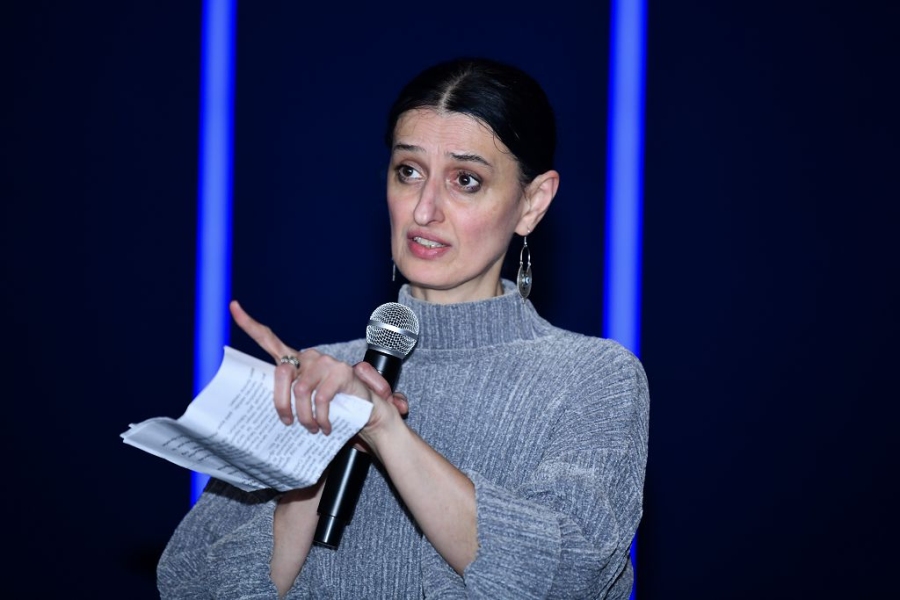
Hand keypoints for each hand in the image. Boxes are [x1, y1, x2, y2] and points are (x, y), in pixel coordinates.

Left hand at [229, 300, 408, 436]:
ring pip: (300, 391)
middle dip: (280, 405)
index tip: (233, 307)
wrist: (367, 412)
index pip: (269, 339)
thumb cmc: (334, 408)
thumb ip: (290, 400)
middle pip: (281, 375)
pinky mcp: (341, 372)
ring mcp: (325, 363)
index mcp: (296, 362)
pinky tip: (325, 426)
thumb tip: (269, 414)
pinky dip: (321, 417)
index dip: (250, 323)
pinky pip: (321, 399)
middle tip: (287, 424)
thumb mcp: (307, 404)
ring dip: (304, 416)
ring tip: (311, 429)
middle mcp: (309, 357)